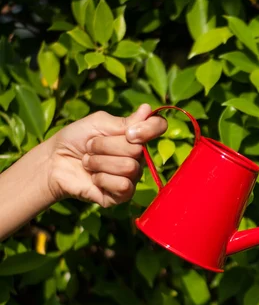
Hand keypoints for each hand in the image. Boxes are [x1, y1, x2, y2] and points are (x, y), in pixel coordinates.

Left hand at [47, 104, 166, 206]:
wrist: (54, 162)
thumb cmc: (75, 139)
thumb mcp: (98, 123)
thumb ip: (125, 121)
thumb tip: (147, 109)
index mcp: (135, 136)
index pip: (159, 127)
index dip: (148, 129)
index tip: (128, 132)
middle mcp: (138, 157)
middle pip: (137, 150)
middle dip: (106, 146)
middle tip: (91, 148)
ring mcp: (131, 177)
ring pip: (129, 167)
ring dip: (100, 163)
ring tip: (89, 163)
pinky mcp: (122, 195)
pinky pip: (123, 186)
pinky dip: (102, 179)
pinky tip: (94, 179)